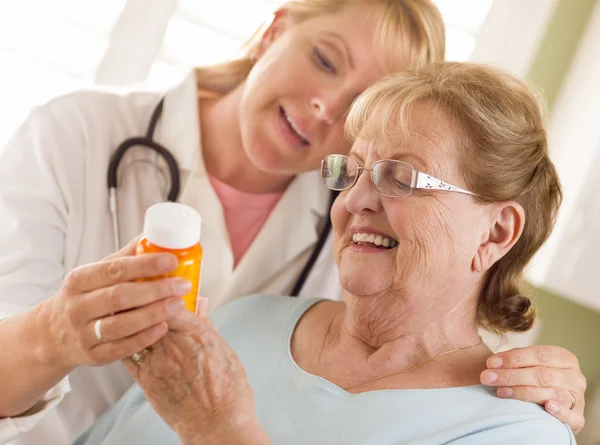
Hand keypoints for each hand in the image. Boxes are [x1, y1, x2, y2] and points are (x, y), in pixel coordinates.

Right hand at [39, 236, 189, 368]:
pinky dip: (143, 338)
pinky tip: (163, 328)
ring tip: (178, 305)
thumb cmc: (85, 296)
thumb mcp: (96, 273)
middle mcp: (78, 306)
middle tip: (182, 285)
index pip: (114, 270)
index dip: (145, 265)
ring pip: (120, 325)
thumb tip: (153, 236)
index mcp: (80, 280)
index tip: (171, 261)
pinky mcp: (91, 355)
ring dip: (152, 314)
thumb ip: (125, 258)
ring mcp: (83, 333)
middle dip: (155, 290)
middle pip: (119, 297)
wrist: (54, 333)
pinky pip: (120, 349)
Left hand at [122, 299, 267, 443]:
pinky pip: (127, 354)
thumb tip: (201, 303)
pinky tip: (124, 336)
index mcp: (196, 333)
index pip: (170, 301)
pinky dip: (124, 342)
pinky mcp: (145, 380)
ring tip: (127, 309)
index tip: (159, 284)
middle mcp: (174, 345)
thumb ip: (205, 324)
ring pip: (134, 330)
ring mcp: (157, 362)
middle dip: (142, 299)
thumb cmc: (228, 390)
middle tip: (136, 289)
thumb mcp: (223, 349)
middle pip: (149, 312)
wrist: (218, 425)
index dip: (162, 290)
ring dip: (130, 318)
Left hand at [480, 345, 586, 432]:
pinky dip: (560, 411)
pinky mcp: (578, 418)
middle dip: (511, 375)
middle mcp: (575, 377)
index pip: (540, 354)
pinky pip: (571, 416)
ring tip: (500, 391)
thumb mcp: (531, 364)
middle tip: (487, 377)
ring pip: (551, 393)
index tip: (490, 363)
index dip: (514, 358)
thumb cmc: (538, 378)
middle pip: (542, 374)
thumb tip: (492, 363)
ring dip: (522, 392)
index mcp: (565, 358)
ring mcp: (578, 398)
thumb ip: (516, 361)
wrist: (558, 404)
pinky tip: (546, 407)